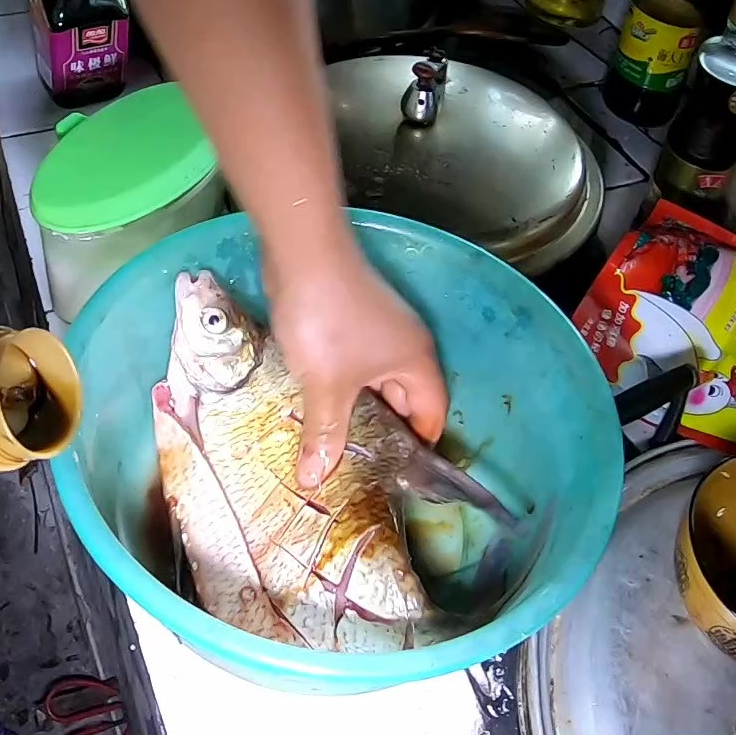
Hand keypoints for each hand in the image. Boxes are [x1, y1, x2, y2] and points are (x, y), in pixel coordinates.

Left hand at [268, 247, 446, 488]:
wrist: (303, 254)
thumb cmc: (327, 322)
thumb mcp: (326, 386)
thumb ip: (325, 433)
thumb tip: (315, 481)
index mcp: (417, 362)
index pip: (432, 415)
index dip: (419, 448)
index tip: (396, 477)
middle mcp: (406, 345)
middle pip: (406, 399)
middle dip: (387, 431)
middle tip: (363, 468)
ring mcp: (380, 329)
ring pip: (376, 380)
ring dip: (360, 407)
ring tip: (338, 442)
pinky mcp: (353, 318)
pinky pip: (356, 363)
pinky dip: (343, 385)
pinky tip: (320, 402)